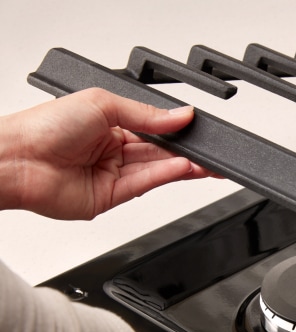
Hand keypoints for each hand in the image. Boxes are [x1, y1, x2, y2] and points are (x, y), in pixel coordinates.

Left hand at [0, 88, 214, 219]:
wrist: (18, 160)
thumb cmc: (44, 126)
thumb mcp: (102, 104)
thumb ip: (146, 114)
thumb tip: (180, 114)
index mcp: (108, 124)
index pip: (153, 128)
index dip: (176, 130)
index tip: (198, 129)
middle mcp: (111, 150)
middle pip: (159, 152)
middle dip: (187, 152)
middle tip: (211, 152)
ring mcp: (112, 174)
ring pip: (157, 169)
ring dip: (184, 166)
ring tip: (206, 163)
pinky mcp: (111, 197)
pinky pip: (146, 185)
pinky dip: (166, 176)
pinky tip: (184, 168)